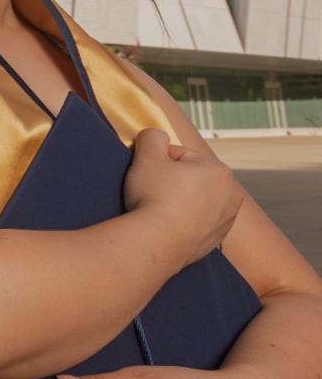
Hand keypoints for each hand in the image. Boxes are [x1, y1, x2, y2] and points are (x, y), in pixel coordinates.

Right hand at [124, 129, 243, 268]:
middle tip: (151, 193)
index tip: (146, 176)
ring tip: (158, 210)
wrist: (156, 243)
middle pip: (192, 179)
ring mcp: (226, 221)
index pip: (181, 157)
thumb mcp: (147, 155)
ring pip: (195, 202)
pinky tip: (166, 226)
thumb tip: (156, 136)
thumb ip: (152, 137)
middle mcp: (232, 195)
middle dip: (172, 183)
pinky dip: (182, 223)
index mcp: (219, 170)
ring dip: (179, 202)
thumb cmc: (153, 196)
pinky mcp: (216, 241)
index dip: (158, 163)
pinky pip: (195, 224)